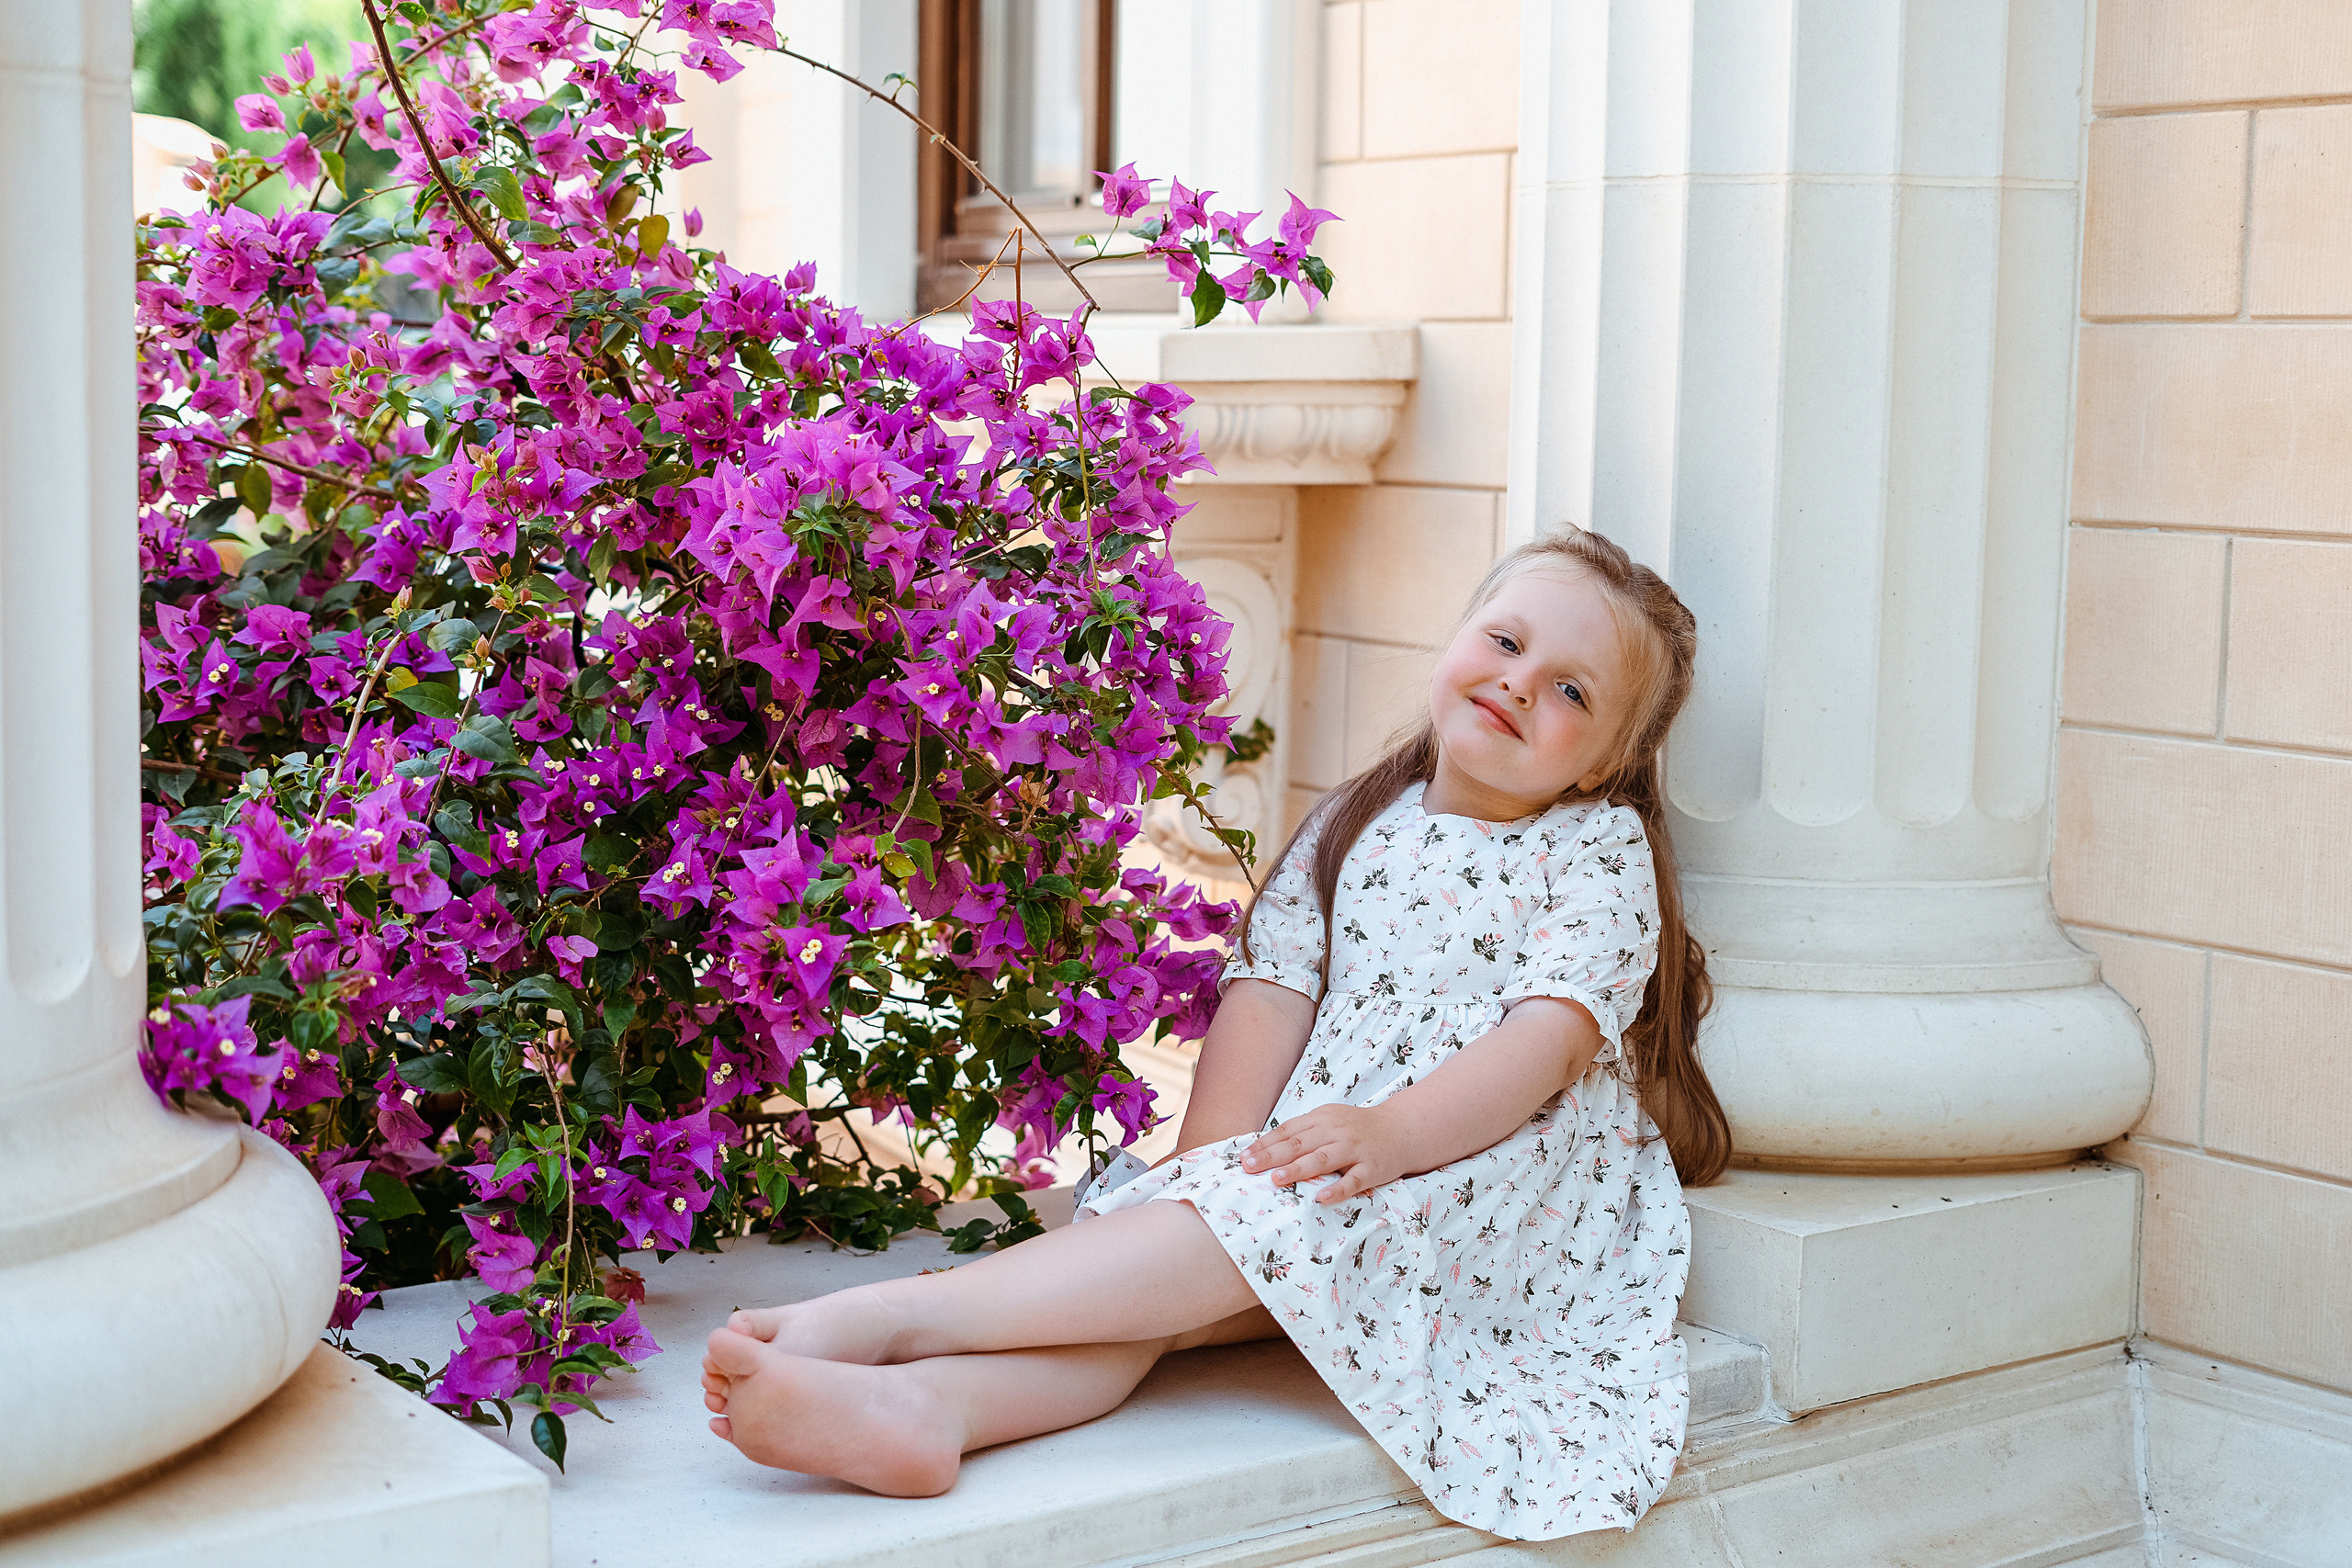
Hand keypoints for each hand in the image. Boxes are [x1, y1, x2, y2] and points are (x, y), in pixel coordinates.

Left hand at [1240, 1103, 1407, 1204]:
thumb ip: (1303, 1132)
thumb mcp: (1330, 1122)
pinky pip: (1353, 1180)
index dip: (1265, 1144)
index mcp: (1322, 1118)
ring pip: (1322, 1159)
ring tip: (1276, 1179)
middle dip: (1272, 1155)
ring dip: (1298, 1169)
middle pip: (1300, 1143)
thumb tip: (1265, 1149)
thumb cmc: (1358, 1129)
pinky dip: (1338, 1189)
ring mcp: (1354, 1149)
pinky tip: (1322, 1198)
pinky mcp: (1372, 1168)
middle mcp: (1336, 1131)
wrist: (1401, 1130)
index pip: (1288, 1131)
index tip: (1243, 1157)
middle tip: (1249, 1167)